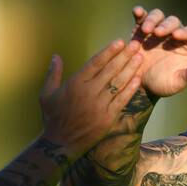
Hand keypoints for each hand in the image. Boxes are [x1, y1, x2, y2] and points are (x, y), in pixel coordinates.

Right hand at [39, 40, 142, 159]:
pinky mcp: (108, 117)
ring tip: (140, 57)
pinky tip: (138, 78)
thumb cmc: (53, 117)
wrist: (60, 143)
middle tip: (136, 44)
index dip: (109, 51)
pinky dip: (130, 88)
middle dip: (124, 55)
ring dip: (131, 68)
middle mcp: (89, 92)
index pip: (95, 63)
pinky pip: (122, 99)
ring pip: (118, 82)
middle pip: (110, 70)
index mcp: (75, 83)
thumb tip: (55, 56)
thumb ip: (53, 73)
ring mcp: (100, 104)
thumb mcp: (46, 94)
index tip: (119, 42)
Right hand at [130, 6, 186, 97]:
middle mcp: (173, 34)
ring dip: (152, 20)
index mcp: (186, 45)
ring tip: (145, 30)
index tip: (176, 35)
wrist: (142, 84)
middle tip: (157, 33)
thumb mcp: (177, 83)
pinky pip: (142, 17)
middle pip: (174, 22)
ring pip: (158, 16)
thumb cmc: (164, 83)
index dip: (185, 32)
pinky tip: (136, 12)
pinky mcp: (142, 29)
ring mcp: (157, 30)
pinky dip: (139, 13)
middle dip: (166, 26)